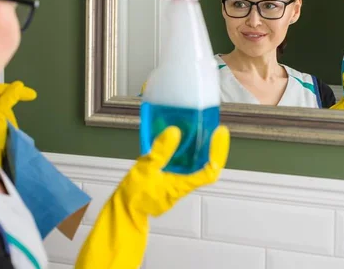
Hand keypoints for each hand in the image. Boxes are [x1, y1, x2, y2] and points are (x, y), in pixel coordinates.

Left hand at [0, 81, 36, 165]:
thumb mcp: (0, 114)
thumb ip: (9, 97)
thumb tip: (18, 85)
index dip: (13, 89)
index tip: (29, 93)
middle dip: (12, 98)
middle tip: (28, 97)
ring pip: (0, 107)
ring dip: (10, 109)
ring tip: (13, 118)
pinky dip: (7, 118)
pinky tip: (9, 125)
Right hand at [74, 125, 229, 268]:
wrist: (123, 213)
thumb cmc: (134, 196)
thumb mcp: (144, 170)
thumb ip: (159, 152)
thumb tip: (174, 131)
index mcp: (181, 185)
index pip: (210, 171)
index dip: (218, 151)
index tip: (220, 133)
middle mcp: (183, 185)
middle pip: (208, 167)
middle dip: (213, 149)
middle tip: (215, 129)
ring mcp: (177, 186)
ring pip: (197, 167)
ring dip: (201, 151)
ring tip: (201, 131)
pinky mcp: (170, 184)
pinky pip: (185, 167)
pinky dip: (187, 154)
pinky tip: (179, 142)